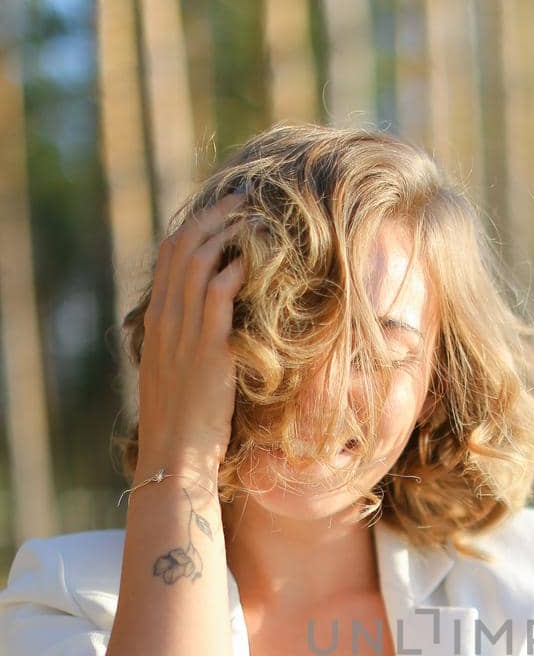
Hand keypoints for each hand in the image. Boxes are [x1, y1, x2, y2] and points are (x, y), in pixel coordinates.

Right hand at [136, 190, 247, 472]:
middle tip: (242, 198)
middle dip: (212, 215)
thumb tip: (211, 330)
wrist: (175, 456)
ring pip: (198, 261)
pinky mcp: (207, 349)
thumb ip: (187, 345)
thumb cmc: (182, 424)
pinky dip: (235, 269)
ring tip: (253, 217)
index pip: (169, 255)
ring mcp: (183, 332)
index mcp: (157, 321)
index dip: (195, 225)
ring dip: (226, 233)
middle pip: (182, 246)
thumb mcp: (176, 375)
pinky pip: (218, 294)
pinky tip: (254, 259)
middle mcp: (166, 319)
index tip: (221, 210)